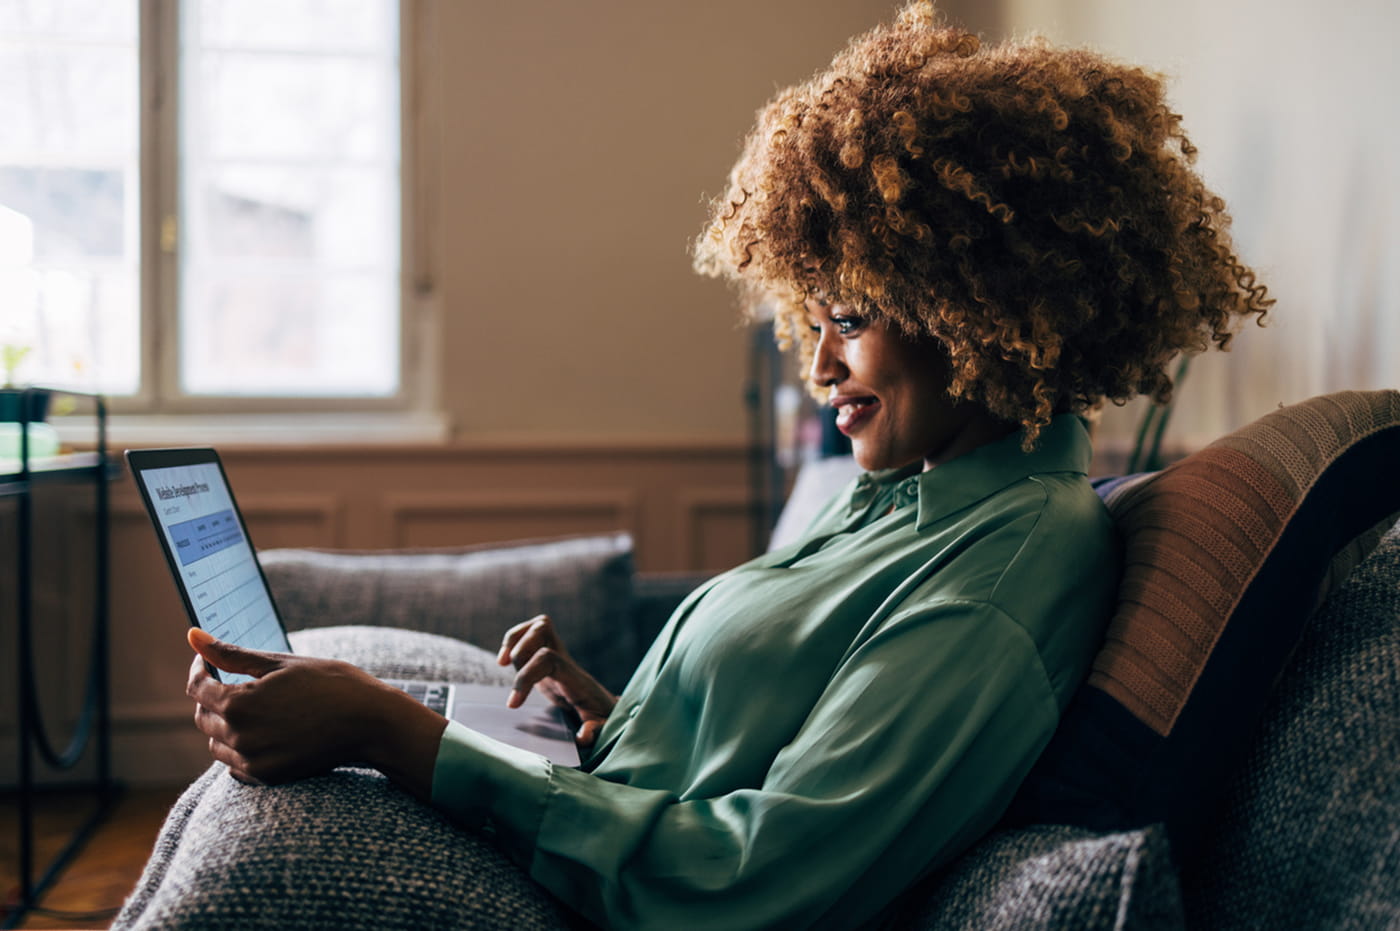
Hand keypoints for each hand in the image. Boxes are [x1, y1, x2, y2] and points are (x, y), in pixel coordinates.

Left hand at [186, 628, 445, 796]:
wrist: (371, 722)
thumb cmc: (331, 683)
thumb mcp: (281, 663)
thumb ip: (232, 654)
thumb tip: (193, 634)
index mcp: (238, 704)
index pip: (197, 686)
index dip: (201, 668)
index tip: (210, 660)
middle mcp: (239, 737)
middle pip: (202, 716)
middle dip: (214, 695)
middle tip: (241, 681)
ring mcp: (252, 761)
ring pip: (215, 743)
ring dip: (224, 724)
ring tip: (256, 707)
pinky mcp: (267, 777)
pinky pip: (234, 765)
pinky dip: (240, 749)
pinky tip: (264, 732)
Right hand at [498, 615, 615, 747]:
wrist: (606, 709)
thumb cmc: (603, 719)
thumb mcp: (602, 727)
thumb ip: (595, 731)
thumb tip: (583, 737)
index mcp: (575, 678)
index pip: (548, 659)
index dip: (526, 676)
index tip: (512, 705)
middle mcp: (566, 660)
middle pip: (543, 629)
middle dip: (519, 651)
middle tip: (508, 677)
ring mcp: (556, 656)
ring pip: (537, 627)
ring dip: (514, 639)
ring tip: (502, 662)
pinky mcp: (545, 660)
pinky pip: (530, 634)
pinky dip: (513, 640)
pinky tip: (504, 660)